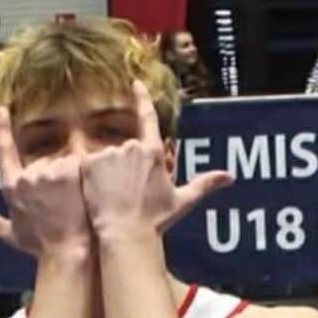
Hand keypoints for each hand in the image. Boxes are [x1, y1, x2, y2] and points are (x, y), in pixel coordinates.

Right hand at [0, 107, 92, 261]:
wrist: (65, 252)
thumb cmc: (40, 247)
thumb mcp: (12, 234)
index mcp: (11, 187)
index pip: (4, 151)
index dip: (3, 129)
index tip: (3, 110)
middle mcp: (25, 176)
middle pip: (43, 163)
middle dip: (55, 179)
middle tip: (65, 204)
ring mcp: (45, 171)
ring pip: (63, 163)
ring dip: (71, 178)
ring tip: (77, 203)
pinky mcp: (67, 170)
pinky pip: (79, 162)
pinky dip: (84, 174)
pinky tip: (86, 193)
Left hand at [78, 81, 231, 239]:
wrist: (125, 234)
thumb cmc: (154, 220)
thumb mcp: (182, 201)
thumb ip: (204, 184)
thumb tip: (230, 177)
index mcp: (152, 152)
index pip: (147, 117)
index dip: (141, 98)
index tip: (135, 83)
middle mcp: (131, 147)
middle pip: (126, 149)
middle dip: (125, 166)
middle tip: (126, 193)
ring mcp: (108, 154)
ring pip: (106, 157)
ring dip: (107, 172)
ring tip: (112, 197)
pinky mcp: (89, 163)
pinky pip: (87, 164)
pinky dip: (90, 176)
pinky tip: (96, 193)